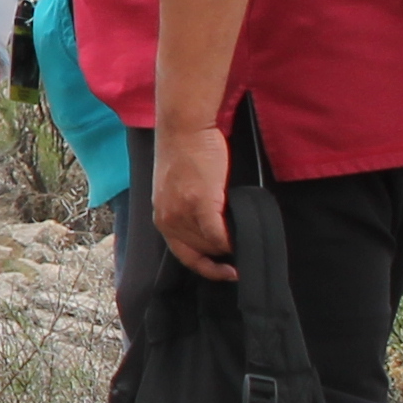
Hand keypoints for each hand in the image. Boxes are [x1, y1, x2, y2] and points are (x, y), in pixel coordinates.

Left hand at [153, 122, 238, 282]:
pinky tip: (241, 238)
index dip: (207, 270)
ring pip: (211, 245)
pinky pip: (217, 234)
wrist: (184, 128)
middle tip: (240, 243)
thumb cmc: (185, 155)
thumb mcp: (177, 192)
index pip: (184, 257)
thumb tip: (212, 234)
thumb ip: (187, 214)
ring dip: (228, 244)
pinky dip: (230, 240)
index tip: (228, 273)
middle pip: (202, 252)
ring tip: (242, 234)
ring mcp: (182, 212)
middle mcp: (167, 220)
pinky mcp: (199, 201)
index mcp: (161, 218)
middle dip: (222, 253)